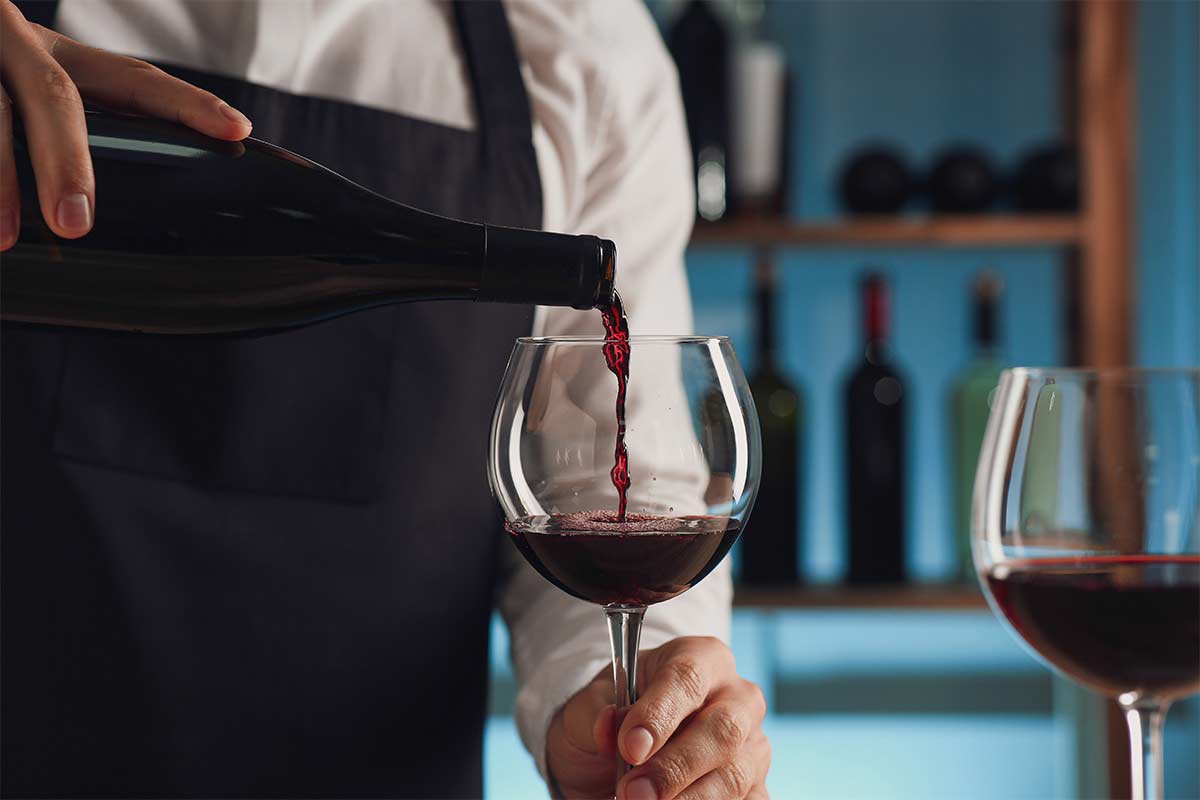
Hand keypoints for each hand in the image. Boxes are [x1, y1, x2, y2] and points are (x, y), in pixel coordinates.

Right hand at [0, 0, 250, 250]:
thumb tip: (82, 224)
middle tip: (76, 224)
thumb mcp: (21, 89)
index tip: (238, 129)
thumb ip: (56, 135)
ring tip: (0, 238)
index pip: (132, 79)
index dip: (186, 103)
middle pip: (53, 96)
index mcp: (54, 55)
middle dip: (66, 162)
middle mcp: (13, 41)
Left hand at [547, 636, 769, 798]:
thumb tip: (610, 730)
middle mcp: (737, 696)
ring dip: (687, 799)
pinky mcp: (755, 784)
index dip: (660, 714)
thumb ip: (599, 712)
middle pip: (724, 730)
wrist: (628, 742)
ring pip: (735, 775)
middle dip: (675, 767)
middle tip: (633, 792)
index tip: (631, 748)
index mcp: (701, 658)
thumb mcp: (596, 701)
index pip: (688, 678)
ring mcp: (753, 742)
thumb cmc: (617, 710)